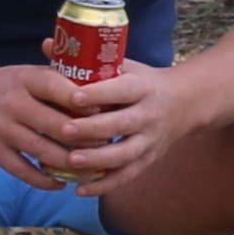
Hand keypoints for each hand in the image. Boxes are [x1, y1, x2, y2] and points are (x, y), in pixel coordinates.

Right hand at [0, 53, 105, 192]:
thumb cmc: (7, 86)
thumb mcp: (29, 75)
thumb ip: (59, 84)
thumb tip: (102, 98)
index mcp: (26, 79)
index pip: (58, 88)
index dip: (83, 102)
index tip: (104, 113)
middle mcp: (12, 103)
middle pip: (56, 125)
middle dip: (84, 139)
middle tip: (107, 147)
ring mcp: (1, 129)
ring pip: (42, 151)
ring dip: (69, 163)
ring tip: (91, 170)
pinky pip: (22, 171)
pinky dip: (44, 180)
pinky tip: (61, 183)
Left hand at [38, 54, 188, 190]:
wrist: (186, 103)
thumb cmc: (143, 82)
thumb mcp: (123, 65)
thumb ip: (86, 60)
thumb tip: (47, 45)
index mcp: (142, 87)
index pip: (120, 91)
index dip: (99, 94)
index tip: (74, 97)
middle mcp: (148, 114)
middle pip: (121, 124)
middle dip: (92, 129)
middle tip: (64, 130)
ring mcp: (150, 140)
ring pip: (124, 154)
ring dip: (98, 160)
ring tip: (71, 162)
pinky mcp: (148, 159)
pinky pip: (126, 176)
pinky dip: (104, 185)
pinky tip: (80, 190)